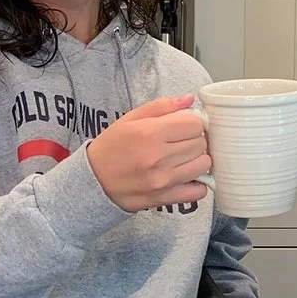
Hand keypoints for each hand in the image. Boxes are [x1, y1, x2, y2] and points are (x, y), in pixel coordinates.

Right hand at [87, 94, 210, 211]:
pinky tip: (185, 176)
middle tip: (181, 142)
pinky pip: (199, 191)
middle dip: (195, 140)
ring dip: (198, 160)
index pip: (195, 124)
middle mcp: (158, 157)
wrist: (92, 181)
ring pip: (204, 165)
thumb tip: (189, 99)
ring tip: (183, 158)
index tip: (183, 126)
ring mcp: (163, 180)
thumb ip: (162, 106)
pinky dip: (198, 184)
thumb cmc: (112, 147)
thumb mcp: (130, 119)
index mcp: (150, 133)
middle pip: (201, 144)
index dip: (192, 123)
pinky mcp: (165, 198)